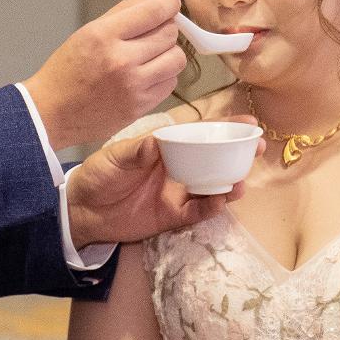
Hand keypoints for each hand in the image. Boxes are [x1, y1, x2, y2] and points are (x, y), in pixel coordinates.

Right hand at [22, 0, 186, 149]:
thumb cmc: (66, 72)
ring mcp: (132, 86)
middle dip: (166, 28)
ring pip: (177, 59)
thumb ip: (124, 12)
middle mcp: (120, 60)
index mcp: (103, 36)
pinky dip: (164, 76)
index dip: (168, 3)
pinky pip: (170, 83)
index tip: (170, 2)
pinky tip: (147, 74)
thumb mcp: (87, 33)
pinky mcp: (140, 107)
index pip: (152, 12)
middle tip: (155, 31)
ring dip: (169, 52)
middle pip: (169, 34)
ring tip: (152, 54)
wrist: (51, 114)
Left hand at [64, 125, 260, 246]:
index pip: (198, 134)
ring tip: (241, 181)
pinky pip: (197, 212)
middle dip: (237, 154)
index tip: (248, 122)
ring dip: (229, 183)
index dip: (223, 128)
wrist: (82, 211)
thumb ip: (136, 151)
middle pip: (213, 160)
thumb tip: (156, 141)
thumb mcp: (114, 157)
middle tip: (256, 149)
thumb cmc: (98, 176)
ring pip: (211, 186)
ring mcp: (176, 192)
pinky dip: (211, 207)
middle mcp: (177, 168)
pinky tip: (221, 202)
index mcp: (166, 148)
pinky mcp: (172, 216)